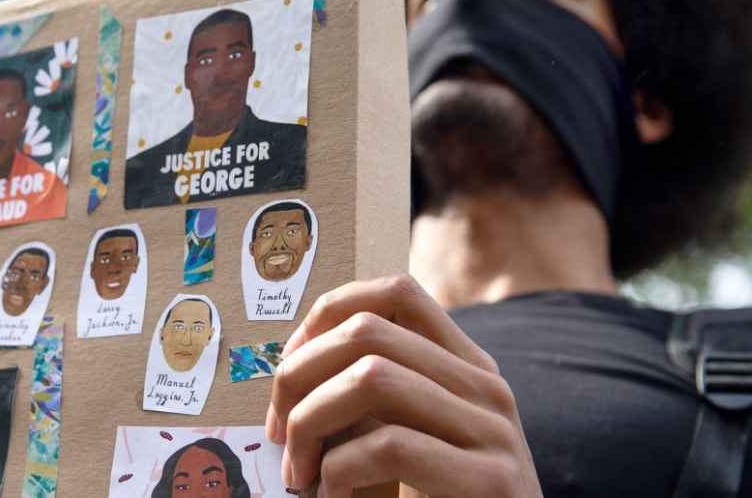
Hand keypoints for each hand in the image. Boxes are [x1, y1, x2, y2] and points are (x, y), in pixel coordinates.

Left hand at [266, 275, 541, 497]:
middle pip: (367, 331)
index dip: (329, 314)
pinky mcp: (490, 479)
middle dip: (300, 376)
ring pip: (371, 378)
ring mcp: (493, 430)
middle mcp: (486, 386)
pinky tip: (335, 495)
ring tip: (300, 472)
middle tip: (278, 432)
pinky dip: (341, 471)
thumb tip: (294, 366)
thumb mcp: (410, 434)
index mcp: (467, 366)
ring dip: (311, 425)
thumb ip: (375, 395)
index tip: (291, 365)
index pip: (396, 293)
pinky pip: (389, 446)